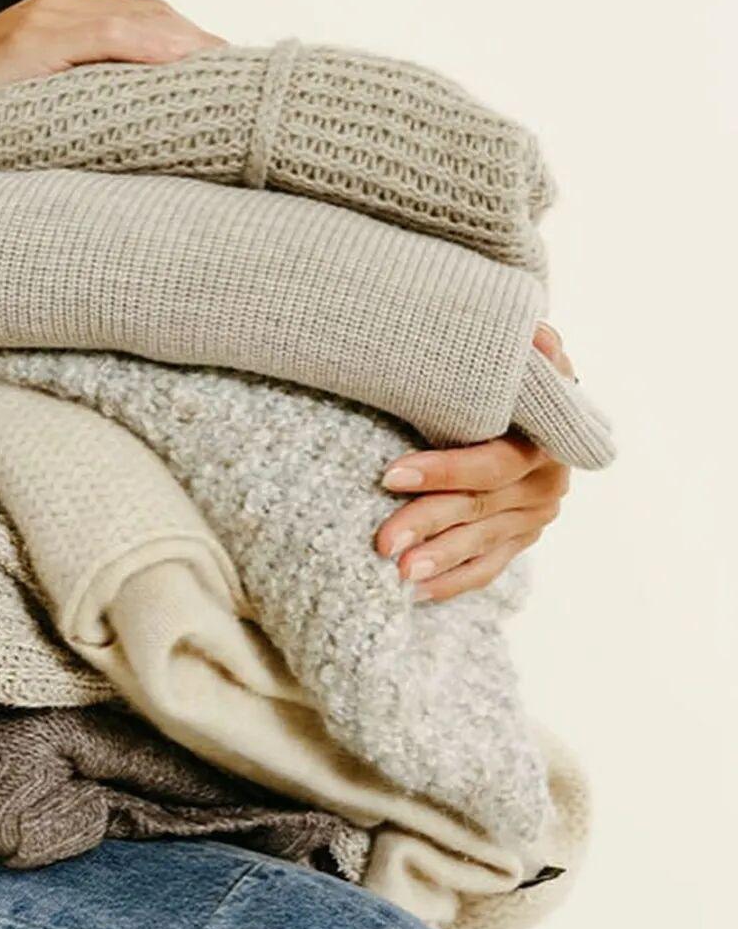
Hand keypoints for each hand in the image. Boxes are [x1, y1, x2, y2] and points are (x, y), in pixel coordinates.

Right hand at [0, 0, 223, 205]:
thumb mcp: (44, 118)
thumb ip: (90, 111)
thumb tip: (148, 142)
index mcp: (66, 24)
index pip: (152, 25)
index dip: (198, 51)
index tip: (237, 85)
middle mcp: (62, 9)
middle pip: (160, 18)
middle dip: (208, 49)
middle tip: (252, 88)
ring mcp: (49, 20)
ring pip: (145, 20)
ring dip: (196, 47)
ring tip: (237, 84)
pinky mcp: (36, 38)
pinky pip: (112, 35)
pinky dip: (156, 47)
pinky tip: (191, 66)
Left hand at [373, 323, 573, 602]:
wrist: (534, 405)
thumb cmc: (506, 376)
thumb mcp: (516, 360)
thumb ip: (528, 350)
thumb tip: (536, 335)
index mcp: (546, 439)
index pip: (491, 464)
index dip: (442, 472)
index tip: (387, 475)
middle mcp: (546, 482)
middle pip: (478, 507)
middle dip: (426, 522)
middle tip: (382, 541)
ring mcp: (535, 516)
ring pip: (480, 543)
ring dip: (437, 560)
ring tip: (396, 574)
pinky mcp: (520, 540)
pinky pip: (487, 569)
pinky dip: (452, 582)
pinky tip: (415, 593)